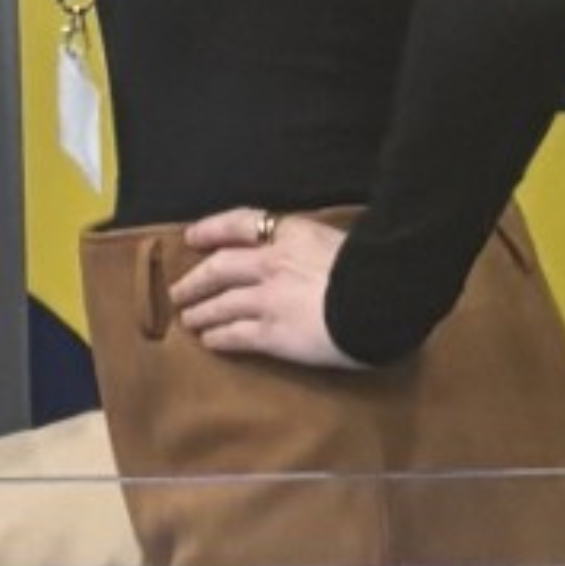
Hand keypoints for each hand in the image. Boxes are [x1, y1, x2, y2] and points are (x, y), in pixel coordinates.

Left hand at [163, 208, 356, 367]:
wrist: (385, 298)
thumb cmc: (375, 269)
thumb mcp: (340, 242)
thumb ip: (314, 247)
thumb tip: (308, 253)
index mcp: (292, 233)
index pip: (238, 223)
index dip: (210, 229)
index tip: (191, 237)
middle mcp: (271, 262)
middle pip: (219, 268)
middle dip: (194, 280)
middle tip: (179, 291)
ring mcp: (268, 299)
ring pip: (221, 304)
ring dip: (200, 311)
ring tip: (189, 319)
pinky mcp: (272, 333)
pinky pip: (235, 335)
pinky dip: (218, 337)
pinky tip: (210, 342)